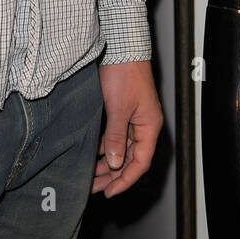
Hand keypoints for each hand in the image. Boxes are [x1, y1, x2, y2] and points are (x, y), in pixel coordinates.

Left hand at [91, 59, 162, 196]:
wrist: (121, 46)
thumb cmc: (125, 73)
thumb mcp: (118, 108)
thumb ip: (116, 137)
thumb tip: (114, 163)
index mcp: (149, 127)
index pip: (139, 163)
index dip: (125, 180)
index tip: (109, 192)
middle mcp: (144, 125)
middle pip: (130, 159)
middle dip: (113, 175)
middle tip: (94, 188)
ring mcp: (133, 118)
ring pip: (121, 149)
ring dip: (107, 163)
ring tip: (90, 175)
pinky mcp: (122, 111)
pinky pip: (115, 136)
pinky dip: (105, 147)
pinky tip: (92, 154)